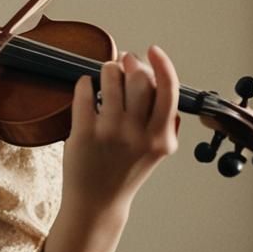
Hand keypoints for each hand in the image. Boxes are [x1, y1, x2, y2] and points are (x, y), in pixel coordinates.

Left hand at [43, 45, 178, 251]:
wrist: (98, 201)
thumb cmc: (127, 170)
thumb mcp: (158, 149)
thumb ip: (168, 120)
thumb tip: (161, 79)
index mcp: (161, 137)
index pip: (168, 89)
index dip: (162, 64)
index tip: (152, 49)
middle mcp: (138, 134)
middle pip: (139, 78)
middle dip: (130, 63)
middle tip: (122, 62)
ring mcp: (110, 133)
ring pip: (111, 79)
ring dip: (107, 69)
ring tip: (105, 73)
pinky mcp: (84, 134)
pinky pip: (85, 91)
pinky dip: (85, 83)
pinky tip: (87, 86)